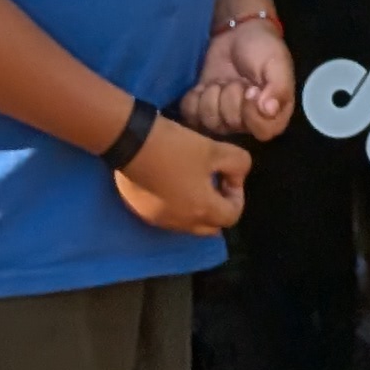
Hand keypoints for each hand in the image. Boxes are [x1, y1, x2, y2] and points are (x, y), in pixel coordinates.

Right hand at [111, 115, 249, 237]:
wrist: (131, 142)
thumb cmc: (177, 148)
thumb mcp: (217, 150)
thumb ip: (238, 166)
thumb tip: (234, 179)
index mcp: (201, 211)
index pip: (232, 217)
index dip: (237, 196)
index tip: (227, 175)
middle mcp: (181, 223)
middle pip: (210, 226)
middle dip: (218, 207)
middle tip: (214, 182)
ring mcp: (159, 220)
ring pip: (189, 224)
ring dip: (197, 208)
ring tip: (193, 180)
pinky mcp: (142, 213)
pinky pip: (169, 217)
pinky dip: (177, 206)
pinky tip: (173, 182)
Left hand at [179, 20, 295, 142]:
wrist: (237, 33)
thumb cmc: (263, 48)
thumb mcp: (277, 63)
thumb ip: (279, 87)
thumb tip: (269, 110)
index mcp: (273, 114)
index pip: (263, 132)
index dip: (253, 114)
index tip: (251, 89)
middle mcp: (247, 122)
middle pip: (232, 125)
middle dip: (231, 98)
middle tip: (237, 80)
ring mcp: (222, 118)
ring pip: (209, 122)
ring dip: (212, 97)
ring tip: (221, 81)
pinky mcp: (200, 110)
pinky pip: (190, 116)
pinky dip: (194, 99)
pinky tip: (204, 86)